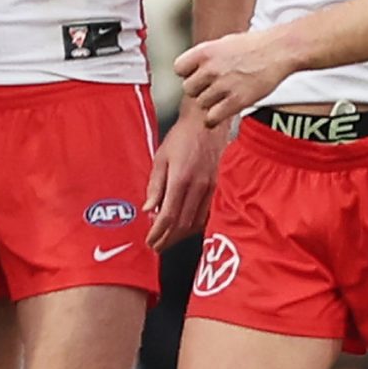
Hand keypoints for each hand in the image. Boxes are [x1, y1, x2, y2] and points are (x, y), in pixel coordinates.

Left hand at [143, 105, 227, 248]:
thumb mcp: (161, 157)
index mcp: (181, 179)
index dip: (158, 232)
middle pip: (183, 224)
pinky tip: (187, 229)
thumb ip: (155, 185)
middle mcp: (198, 187)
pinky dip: (195, 226)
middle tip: (156, 246)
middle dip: (168, 239)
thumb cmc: (182, 137)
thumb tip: (148, 209)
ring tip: (168, 240)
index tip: (150, 241)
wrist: (207, 122)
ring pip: (196, 222)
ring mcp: (211, 188)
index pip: (169, 215)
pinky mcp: (219, 188)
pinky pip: (207, 214)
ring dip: (181, 235)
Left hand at [174, 28, 295, 125]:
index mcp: (206, 51)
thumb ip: (206, 57)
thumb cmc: (254, 46)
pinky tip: (219, 114)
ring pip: (201, 104)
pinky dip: (212, 119)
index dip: (188, 73)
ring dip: (210, 103)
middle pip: (188, 89)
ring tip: (224, 96)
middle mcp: (211, 69)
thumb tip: (192, 72)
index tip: (198, 75)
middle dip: (199, 90)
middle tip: (213, 88)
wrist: (279, 50)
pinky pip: (212, 118)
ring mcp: (224, 86)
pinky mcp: (237, 101)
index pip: (179, 69)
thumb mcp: (224, 43)